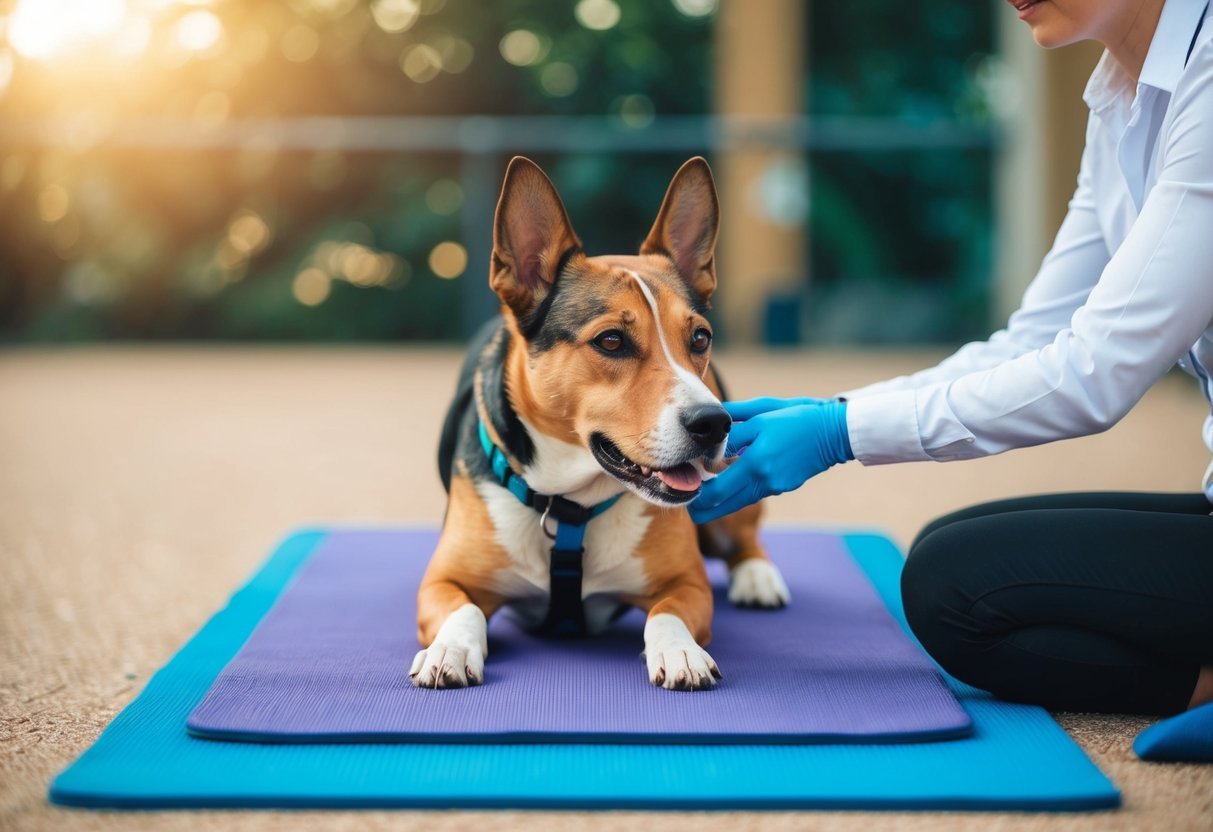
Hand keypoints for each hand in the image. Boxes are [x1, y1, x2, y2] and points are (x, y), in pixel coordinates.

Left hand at [689, 397, 851, 523]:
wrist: (835, 431)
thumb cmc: (798, 416)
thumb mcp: (761, 413)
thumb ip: (732, 427)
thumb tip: (707, 435)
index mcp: (756, 463)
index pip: (717, 493)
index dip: (697, 497)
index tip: (684, 489)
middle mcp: (764, 481)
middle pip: (724, 507)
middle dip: (703, 508)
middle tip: (687, 498)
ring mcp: (774, 487)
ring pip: (738, 501)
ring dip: (720, 498)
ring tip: (702, 487)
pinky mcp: (782, 487)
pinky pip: (752, 493)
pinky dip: (737, 489)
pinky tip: (729, 477)